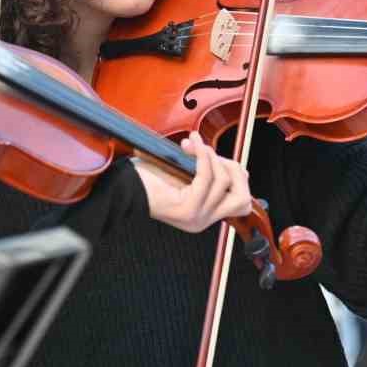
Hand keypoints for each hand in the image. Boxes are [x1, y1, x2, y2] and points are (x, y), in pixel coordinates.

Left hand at [133, 135, 252, 232]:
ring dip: (211, 156)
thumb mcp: (189, 175)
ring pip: (223, 182)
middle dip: (233, 170)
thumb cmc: (149, 177)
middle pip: (242, 199)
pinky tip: (192, 146)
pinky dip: (202, 156)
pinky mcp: (187, 210)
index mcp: (204, 215)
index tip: (221, 158)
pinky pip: (206, 177)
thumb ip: (212, 174)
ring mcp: (197, 218)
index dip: (239, 178)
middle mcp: (203, 221)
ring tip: (194, 145)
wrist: (123, 185)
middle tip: (212, 153)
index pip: (242, 203)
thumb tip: (238, 168)